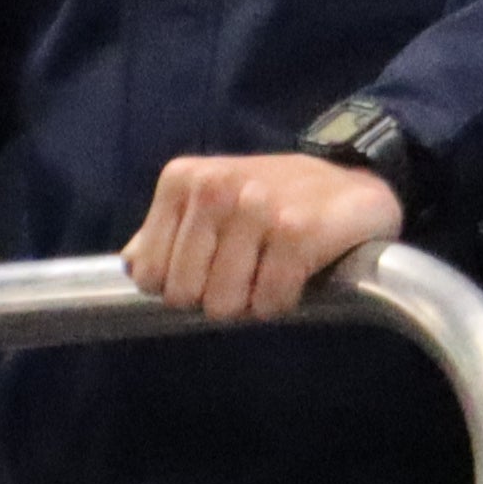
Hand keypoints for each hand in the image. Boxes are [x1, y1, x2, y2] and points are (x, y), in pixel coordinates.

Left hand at [122, 151, 400, 320]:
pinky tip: (297, 275)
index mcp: (183, 179)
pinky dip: (282, 302)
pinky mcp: (296, 232)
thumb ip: (166, 234)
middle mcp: (215, 188)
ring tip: (272, 270)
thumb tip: (129, 266)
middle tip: (247, 271)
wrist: (353, 182)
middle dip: (217, 297)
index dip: (183, 284)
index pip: (149, 274)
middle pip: (184, 295)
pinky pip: (269, 303)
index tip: (212, 266)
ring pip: (226, 304)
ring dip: (252, 302)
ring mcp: (256, 207)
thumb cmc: (275, 200)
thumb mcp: (211, 202)